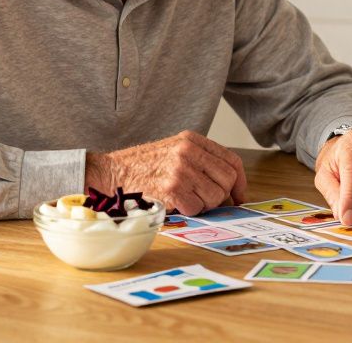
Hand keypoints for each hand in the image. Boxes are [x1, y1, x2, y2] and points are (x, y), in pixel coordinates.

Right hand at [85, 130, 246, 215]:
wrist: (111, 172)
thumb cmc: (142, 166)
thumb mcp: (174, 150)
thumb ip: (201, 160)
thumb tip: (230, 186)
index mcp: (192, 140)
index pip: (232, 160)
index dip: (240, 181)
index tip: (239, 195)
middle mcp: (189, 151)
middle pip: (227, 180)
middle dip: (222, 196)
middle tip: (208, 201)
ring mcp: (181, 170)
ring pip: (215, 197)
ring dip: (204, 205)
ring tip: (185, 199)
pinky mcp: (172, 189)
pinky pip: (197, 208)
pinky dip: (189, 211)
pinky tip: (175, 204)